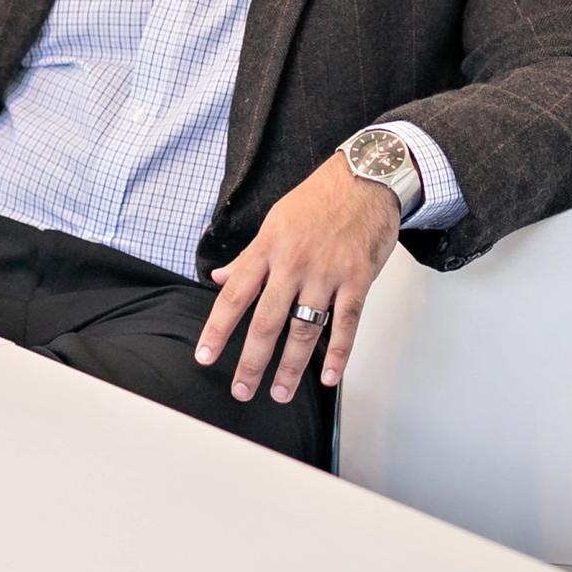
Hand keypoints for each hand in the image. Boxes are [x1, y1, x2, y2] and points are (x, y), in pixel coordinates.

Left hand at [195, 150, 404, 403]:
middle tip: (241, 390)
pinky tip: (329, 376)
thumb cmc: (319, 199)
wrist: (365, 178)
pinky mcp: (357, 279)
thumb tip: (220, 278)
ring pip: (304, 329)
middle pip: (266, 322)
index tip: (205, 357)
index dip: (217, 329)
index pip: (235, 296)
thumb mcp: (275, 221)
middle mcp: (293, 263)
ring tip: (280, 393)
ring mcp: (326, 273)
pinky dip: (338, 353)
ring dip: (291, 367)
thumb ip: (249, 256)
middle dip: (251, 362)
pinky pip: (346, 323)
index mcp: (268, 248)